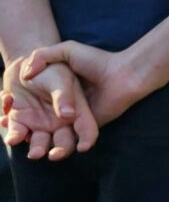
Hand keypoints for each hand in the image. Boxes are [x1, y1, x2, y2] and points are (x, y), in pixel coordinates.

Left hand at [4, 55, 95, 160]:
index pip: (86, 128)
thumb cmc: (50, 70)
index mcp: (75, 110)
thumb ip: (63, 96)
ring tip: (32, 153)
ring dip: (36, 149)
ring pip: (40, 143)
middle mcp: (59, 122)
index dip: (87, 139)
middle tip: (53, 155)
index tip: (83, 147)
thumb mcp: (59, 79)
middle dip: (60, 151)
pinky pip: (17, 133)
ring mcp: (39, 124)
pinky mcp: (20, 122)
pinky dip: (12, 134)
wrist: (25, 66)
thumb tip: (68, 115)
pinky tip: (6, 120)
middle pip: (64, 142)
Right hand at [15, 41, 159, 141]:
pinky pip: (71, 143)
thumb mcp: (66, 50)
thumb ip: (42, 55)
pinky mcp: (86, 129)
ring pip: (50, 139)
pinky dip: (59, 149)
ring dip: (37, 147)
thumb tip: (25, 74)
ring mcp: (74, 120)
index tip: (3, 115)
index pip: (26, 108)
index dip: (12, 114)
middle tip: (12, 138)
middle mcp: (61, 109)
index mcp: (53, 93)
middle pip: (34, 128)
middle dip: (20, 136)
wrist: (123, 73)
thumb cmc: (96, 60)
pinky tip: (46, 150)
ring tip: (29, 149)